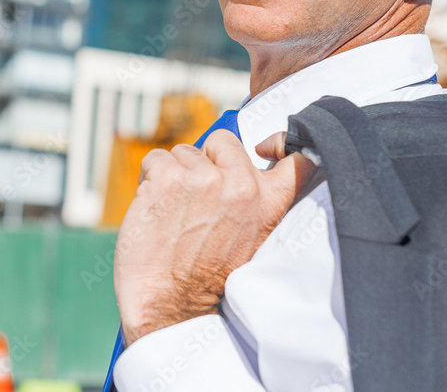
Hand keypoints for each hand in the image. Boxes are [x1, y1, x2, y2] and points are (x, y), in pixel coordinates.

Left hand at [113, 129, 315, 345]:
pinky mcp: (167, 179)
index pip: (297, 159)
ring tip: (175, 213)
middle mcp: (241, 186)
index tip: (265, 148)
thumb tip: (247, 163)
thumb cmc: (205, 277)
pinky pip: (155, 159)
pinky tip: (154, 208)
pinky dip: (149, 179)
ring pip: (184, 152)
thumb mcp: (252, 241)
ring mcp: (203, 179)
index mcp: (268, 202)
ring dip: (174, 175)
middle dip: (207, 161)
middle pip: (223, 141)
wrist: (170, 306)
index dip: (279, 143)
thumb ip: (254, 202)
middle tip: (198, 199)